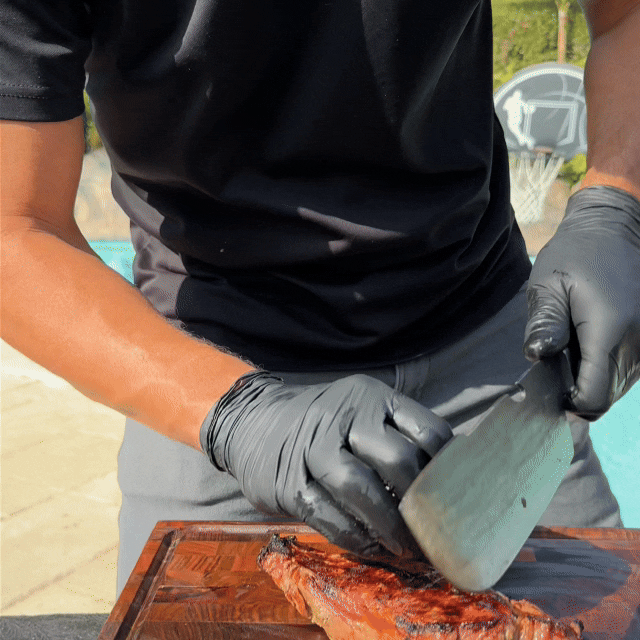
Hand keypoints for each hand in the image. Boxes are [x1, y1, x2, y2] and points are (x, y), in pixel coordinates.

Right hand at [201, 372, 451, 555]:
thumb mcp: (360, 409)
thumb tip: (447, 478)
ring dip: (389, 526)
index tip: (456, 498)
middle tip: (434, 534)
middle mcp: (343, 416)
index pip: (426, 430)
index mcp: (371, 397)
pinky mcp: (288, 482)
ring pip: (361, 489)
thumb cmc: (323, 423)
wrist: (254, 420)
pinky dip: (354, 537)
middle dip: (421, 505)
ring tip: (405, 548)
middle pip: (397, 460)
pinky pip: (327, 516)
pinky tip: (370, 547)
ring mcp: (313, 448)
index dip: (448, 470)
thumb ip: (397, 433)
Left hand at [524, 186, 639, 418]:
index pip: (595, 395)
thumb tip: (537, 358)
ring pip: (621, 385)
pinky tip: (589, 345)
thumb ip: (545, 324)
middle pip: (609, 396)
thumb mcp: (548, 284)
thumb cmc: (575, 255)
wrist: (614, 228)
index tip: (551, 393)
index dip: (571, 403)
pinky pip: (630, 370)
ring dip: (595, 380)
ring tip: (572, 351)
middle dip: (580, 393)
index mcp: (609, 331)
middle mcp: (637, 342)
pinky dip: (608, 368)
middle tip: (557, 369)